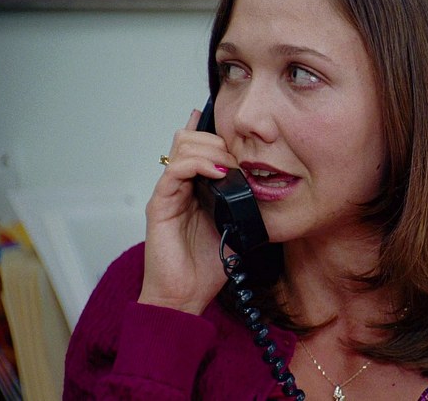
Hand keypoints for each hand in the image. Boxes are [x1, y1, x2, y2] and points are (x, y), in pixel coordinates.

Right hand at [139, 109, 237, 314]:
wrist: (184, 296)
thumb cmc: (206, 267)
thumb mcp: (236, 228)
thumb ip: (244, 206)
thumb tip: (267, 190)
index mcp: (195, 189)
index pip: (199, 146)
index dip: (216, 134)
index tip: (239, 133)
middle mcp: (179, 186)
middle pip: (190, 139)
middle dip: (219, 140)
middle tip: (240, 155)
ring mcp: (168, 193)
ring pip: (182, 147)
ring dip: (211, 148)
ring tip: (231, 164)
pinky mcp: (160, 204)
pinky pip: (175, 170)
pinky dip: (198, 164)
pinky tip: (218, 172)